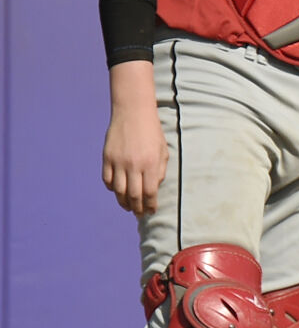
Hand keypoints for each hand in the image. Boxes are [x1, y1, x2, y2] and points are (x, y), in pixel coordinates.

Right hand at [101, 100, 167, 215]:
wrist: (133, 113)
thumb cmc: (152, 132)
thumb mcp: (163, 151)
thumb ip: (159, 171)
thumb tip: (153, 190)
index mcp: (150, 164)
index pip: (149, 193)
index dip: (150, 205)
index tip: (151, 211)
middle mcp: (133, 165)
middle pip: (133, 195)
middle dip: (137, 208)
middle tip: (139, 214)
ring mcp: (118, 162)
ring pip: (118, 191)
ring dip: (123, 202)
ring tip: (128, 207)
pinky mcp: (107, 158)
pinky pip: (107, 179)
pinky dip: (112, 188)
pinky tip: (117, 191)